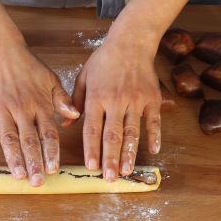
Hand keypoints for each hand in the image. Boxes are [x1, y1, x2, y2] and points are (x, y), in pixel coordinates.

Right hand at [0, 0, 79, 186]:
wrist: (1, 51)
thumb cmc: (29, 68)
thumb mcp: (51, 80)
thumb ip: (62, 99)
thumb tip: (75, 115)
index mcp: (39, 104)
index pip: (47, 133)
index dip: (50, 152)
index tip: (53, 169)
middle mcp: (21, 109)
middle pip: (28, 140)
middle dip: (33, 162)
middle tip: (37, 182)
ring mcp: (1, 109)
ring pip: (8, 137)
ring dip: (13, 157)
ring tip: (18, 175)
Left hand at [71, 39, 162, 180]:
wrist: (131, 42)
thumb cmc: (104, 60)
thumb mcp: (83, 77)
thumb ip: (74, 102)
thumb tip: (65, 126)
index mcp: (97, 97)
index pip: (92, 128)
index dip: (91, 149)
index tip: (91, 167)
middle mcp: (116, 101)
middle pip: (113, 135)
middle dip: (111, 159)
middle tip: (110, 178)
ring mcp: (136, 100)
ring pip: (133, 132)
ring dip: (130, 153)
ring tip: (128, 171)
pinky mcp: (152, 99)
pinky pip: (154, 121)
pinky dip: (154, 136)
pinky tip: (153, 151)